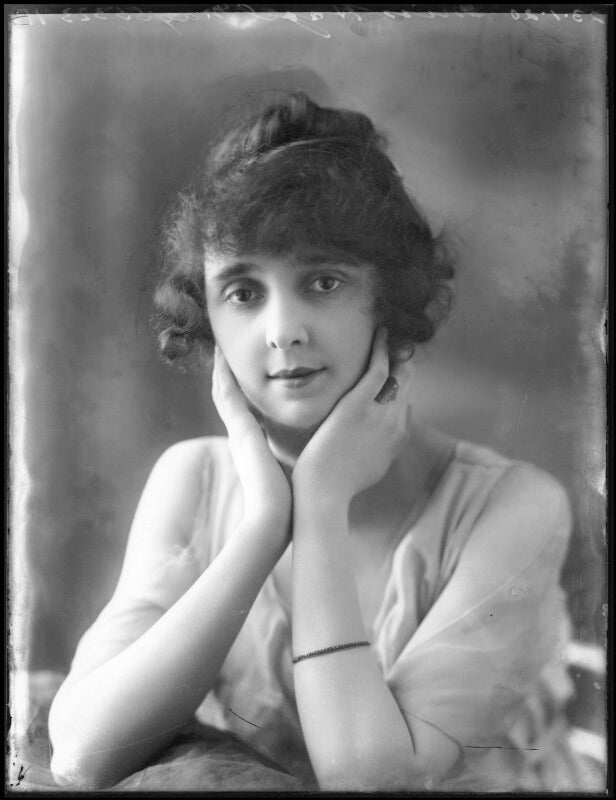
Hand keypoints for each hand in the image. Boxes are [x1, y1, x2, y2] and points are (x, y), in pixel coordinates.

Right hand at [212, 346, 291, 530]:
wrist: (275, 516)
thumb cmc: (289, 500)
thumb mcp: (291, 471)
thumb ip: (293, 459)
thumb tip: (309, 455)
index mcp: (252, 446)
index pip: (244, 412)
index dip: (239, 392)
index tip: (241, 374)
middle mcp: (240, 437)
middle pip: (228, 399)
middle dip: (224, 377)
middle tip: (221, 354)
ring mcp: (237, 433)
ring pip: (223, 394)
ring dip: (220, 371)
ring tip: (218, 349)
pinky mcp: (239, 431)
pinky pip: (227, 397)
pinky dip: (223, 377)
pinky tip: (221, 358)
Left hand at [293, 328, 412, 507]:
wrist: (323, 496)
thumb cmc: (334, 487)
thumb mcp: (366, 470)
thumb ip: (375, 451)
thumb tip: (376, 443)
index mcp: (396, 439)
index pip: (404, 403)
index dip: (399, 384)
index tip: (392, 367)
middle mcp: (395, 424)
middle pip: (406, 384)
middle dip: (403, 361)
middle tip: (396, 340)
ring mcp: (379, 415)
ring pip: (398, 373)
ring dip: (396, 349)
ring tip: (390, 331)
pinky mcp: (358, 406)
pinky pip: (378, 369)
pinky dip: (382, 347)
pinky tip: (380, 331)